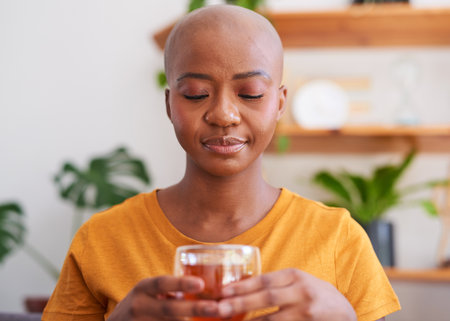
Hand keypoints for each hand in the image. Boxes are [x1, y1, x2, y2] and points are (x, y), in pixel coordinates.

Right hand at [107, 275, 218, 320]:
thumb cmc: (143, 304)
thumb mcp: (150, 292)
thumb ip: (171, 290)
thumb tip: (208, 288)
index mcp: (144, 289)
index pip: (162, 283)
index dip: (181, 283)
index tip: (201, 283)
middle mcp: (140, 306)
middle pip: (169, 309)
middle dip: (194, 309)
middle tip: (217, 308)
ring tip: (217, 319)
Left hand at [217, 268, 356, 320]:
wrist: (345, 313)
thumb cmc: (316, 294)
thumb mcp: (299, 281)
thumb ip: (277, 283)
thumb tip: (242, 287)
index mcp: (296, 276)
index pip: (265, 280)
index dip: (243, 285)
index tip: (224, 290)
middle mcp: (301, 292)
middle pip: (267, 297)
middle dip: (241, 303)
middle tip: (221, 308)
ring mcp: (305, 312)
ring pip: (272, 319)